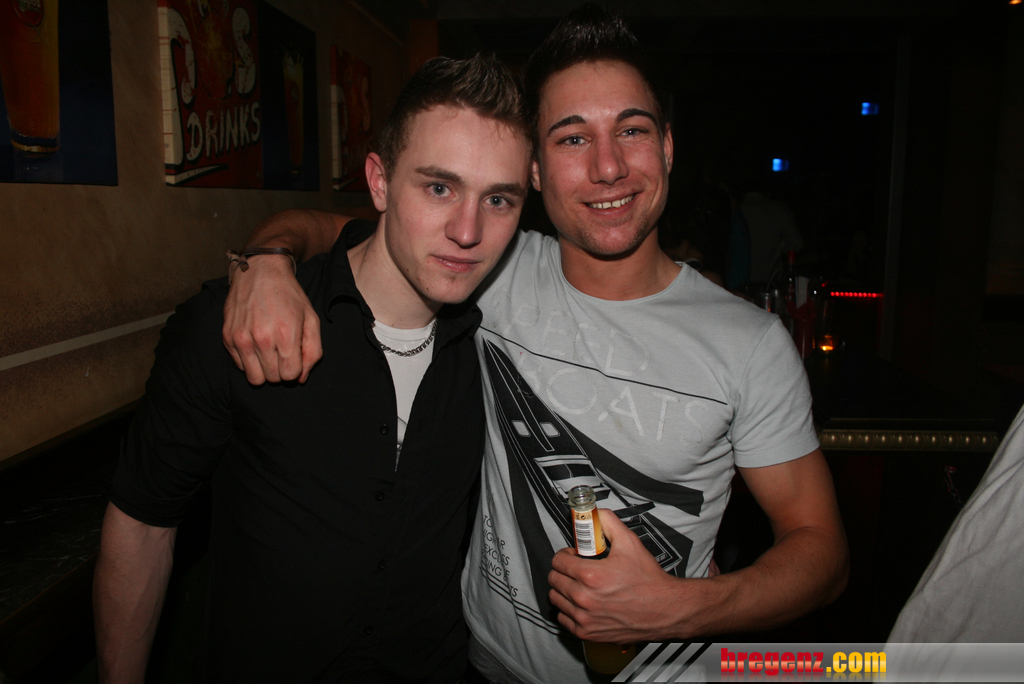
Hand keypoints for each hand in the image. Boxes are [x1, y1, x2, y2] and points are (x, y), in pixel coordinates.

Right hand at [222, 254, 320, 383]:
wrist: (260, 271)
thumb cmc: (289, 295)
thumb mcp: (311, 319)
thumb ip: (312, 351)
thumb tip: (301, 378)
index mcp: (286, 334)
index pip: (290, 375)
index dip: (295, 369)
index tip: (294, 356)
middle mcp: (262, 338)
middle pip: (273, 378)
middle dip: (280, 370)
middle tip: (281, 352)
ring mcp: (241, 338)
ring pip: (254, 378)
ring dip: (264, 370)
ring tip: (268, 352)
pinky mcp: (227, 337)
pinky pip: (240, 366)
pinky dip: (249, 360)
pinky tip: (255, 343)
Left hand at [548, 509, 706, 642]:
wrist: (665, 609)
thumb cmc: (648, 579)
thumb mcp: (630, 542)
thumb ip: (608, 522)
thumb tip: (595, 513)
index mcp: (589, 575)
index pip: (557, 561)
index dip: (565, 554)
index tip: (574, 555)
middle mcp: (583, 598)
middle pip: (553, 579)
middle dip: (563, 571)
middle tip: (577, 569)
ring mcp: (584, 618)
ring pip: (555, 599)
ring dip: (563, 590)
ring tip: (579, 586)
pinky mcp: (588, 633)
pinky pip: (563, 619)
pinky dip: (568, 611)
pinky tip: (583, 604)